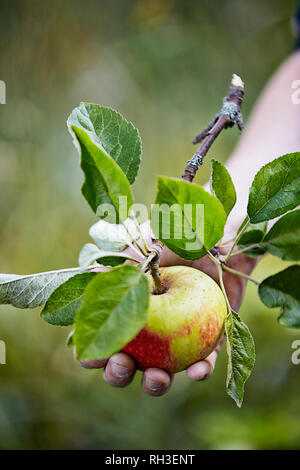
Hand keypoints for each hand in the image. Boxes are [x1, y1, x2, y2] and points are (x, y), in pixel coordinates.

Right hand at [77, 224, 256, 396]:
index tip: (90, 354)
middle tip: (122, 364)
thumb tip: (88, 279)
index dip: (94, 350)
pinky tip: (197, 370)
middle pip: (128, 363)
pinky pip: (203, 363)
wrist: (223, 237)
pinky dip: (200, 371)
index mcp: (131, 309)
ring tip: (157, 377)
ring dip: (155, 383)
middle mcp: (152, 328)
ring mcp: (179, 338)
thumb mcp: (146, 248)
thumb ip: (119, 265)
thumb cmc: (181, 238)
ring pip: (163, 372)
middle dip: (118, 373)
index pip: (105, 336)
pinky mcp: (209, 340)